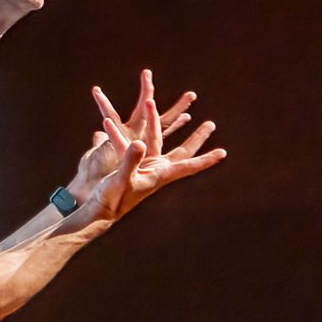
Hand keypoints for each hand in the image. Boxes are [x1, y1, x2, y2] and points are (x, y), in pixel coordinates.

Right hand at [71, 70, 222, 219]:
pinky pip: (146, 142)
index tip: (223, 153)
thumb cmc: (112, 199)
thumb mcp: (121, 178)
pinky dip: (150, 130)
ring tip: (187, 113)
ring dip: (171, 125)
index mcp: (159, 175)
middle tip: (211, 124)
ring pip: (164, 141)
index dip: (206, 160)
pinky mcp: (135, 163)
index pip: (188, 166)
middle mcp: (158, 170)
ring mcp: (148, 166)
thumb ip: (130, 160)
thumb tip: (140, 143)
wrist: (99, 208)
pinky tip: (151, 119)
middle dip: (197, 138)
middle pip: (183, 151)